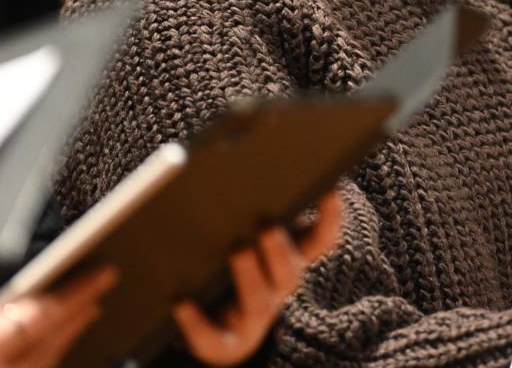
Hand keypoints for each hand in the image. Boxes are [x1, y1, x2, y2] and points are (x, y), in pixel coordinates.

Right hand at [0, 262, 116, 367]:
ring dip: (67, 333)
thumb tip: (13, 252)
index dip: (78, 292)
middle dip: (79, 309)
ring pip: (45, 361)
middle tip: (102, 282)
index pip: (43, 314)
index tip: (103, 274)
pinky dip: (46, 353)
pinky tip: (56, 338)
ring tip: (86, 306)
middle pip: (52, 340)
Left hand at [173, 190, 343, 364]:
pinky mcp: (225, 343)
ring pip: (257, 301)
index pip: (321, 240)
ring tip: (236, 251)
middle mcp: (277, 288)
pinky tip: (181, 302)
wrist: (224, 334)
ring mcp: (253, 318)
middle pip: (288, 272)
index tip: (329, 189)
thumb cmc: (236, 274)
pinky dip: (195, 322)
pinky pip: (210, 336)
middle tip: (266, 225)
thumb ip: (259, 215)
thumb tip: (244, 168)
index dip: (330, 218)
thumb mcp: (255, 245)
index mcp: (290, 261)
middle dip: (279, 248)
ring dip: (248, 275)